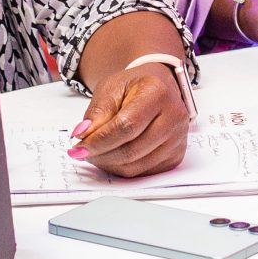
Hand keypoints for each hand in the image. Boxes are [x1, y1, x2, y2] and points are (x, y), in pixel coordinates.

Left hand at [71, 64, 190, 178]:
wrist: (159, 88)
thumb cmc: (135, 86)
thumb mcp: (111, 88)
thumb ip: (97, 112)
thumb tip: (83, 135)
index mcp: (158, 93)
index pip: (126, 126)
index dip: (100, 140)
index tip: (79, 146)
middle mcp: (174, 117)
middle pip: (131, 150)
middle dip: (101, 155)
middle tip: (82, 152)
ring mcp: (178, 139)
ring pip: (136, 166)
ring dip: (109, 164)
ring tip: (96, 153)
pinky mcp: (176, 155)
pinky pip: (144, 172)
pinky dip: (122, 169)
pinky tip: (112, 157)